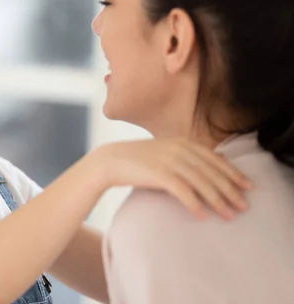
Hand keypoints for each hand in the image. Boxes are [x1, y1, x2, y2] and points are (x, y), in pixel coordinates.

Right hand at [85, 138, 251, 219]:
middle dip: (230, 190)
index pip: (215, 158)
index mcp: (183, 141)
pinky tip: (202, 216)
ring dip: (217, 200)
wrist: (110, 160)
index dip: (233, 173)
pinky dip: (194, 204)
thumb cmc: (137, 159)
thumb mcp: (163, 151)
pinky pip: (182, 191)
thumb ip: (184, 155)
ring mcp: (169, 160)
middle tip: (244, 206)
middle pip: (212, 172)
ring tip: (228, 215)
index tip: (247, 186)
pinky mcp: (159, 173)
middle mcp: (179, 148)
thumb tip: (206, 169)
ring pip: (201, 182)